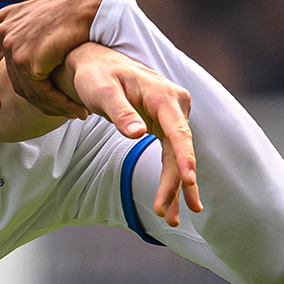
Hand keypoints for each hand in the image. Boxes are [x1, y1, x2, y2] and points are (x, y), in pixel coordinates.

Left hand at [0, 0, 109, 113]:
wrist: (93, 3)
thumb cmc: (76, 9)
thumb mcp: (40, 18)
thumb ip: (26, 34)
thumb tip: (22, 59)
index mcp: (2, 21)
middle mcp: (2, 33)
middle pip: (13, 80)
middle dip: (35, 99)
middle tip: (54, 110)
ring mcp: (12, 47)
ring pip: (27, 89)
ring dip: (49, 104)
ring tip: (70, 111)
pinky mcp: (28, 60)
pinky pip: (40, 91)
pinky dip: (57, 102)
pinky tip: (72, 108)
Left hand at [60, 43, 201, 224]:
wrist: (94, 64)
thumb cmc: (96, 76)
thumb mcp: (101, 92)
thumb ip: (119, 112)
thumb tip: (137, 134)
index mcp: (163, 95)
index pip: (178, 131)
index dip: (184, 157)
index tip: (189, 180)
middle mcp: (175, 105)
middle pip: (179, 150)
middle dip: (176, 184)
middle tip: (168, 215)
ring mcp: (172, 116)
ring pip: (177, 156)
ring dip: (176, 188)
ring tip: (172, 219)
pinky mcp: (165, 125)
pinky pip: (170, 155)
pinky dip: (170, 178)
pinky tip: (170, 202)